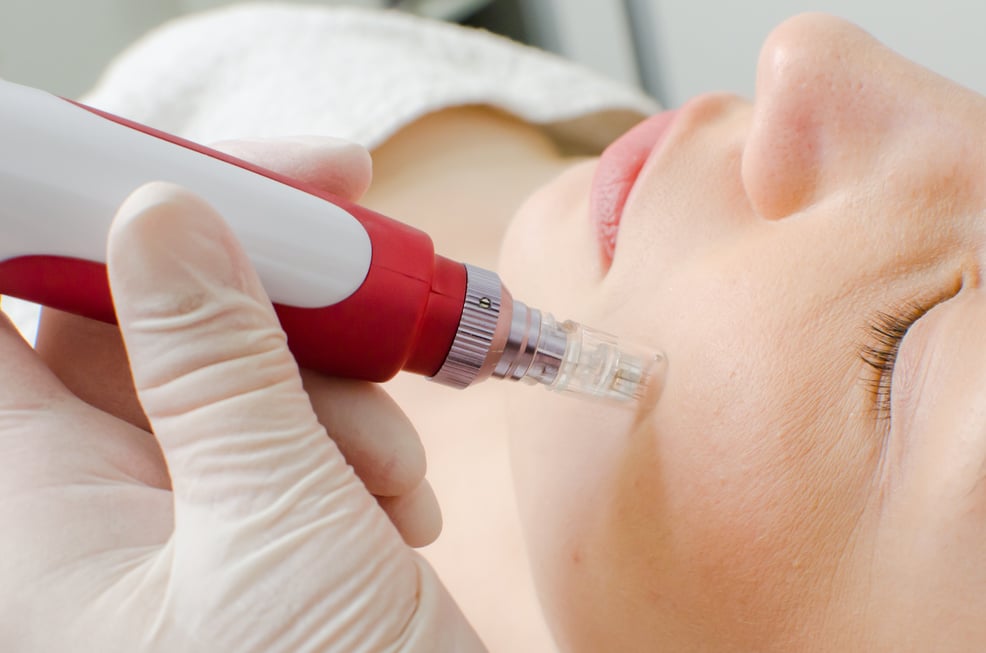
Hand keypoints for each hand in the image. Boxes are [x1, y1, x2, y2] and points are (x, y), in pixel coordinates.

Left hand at [0, 179, 484, 650]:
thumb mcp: (276, 527)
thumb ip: (216, 368)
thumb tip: (163, 216)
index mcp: (42, 506)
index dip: (51, 218)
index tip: (152, 172)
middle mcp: (97, 499)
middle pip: (137, 317)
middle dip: (256, 281)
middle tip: (347, 240)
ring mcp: (183, 512)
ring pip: (236, 367)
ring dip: (334, 386)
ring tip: (389, 468)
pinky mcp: (260, 522)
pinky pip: (292, 426)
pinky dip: (359, 441)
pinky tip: (399, 505)